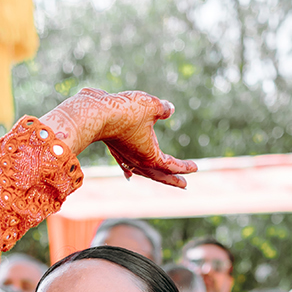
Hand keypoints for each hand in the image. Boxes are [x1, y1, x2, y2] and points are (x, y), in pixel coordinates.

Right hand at [41, 90, 196, 188]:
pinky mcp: (115, 150)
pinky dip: (129, 169)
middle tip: (184, 185)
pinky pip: (125, 165)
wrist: (96, 113)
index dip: (184, 167)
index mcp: (151, 157)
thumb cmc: (126, 111)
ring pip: (142, 171)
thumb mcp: (151, 106)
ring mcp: (125, 157)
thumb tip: (169, 109)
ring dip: (153, 176)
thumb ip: (163, 109)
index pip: (172, 166)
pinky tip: (128, 174)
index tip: (195, 168)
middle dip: (172, 180)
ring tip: (161, 179)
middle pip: (159, 175)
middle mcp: (138, 161)